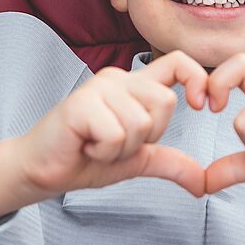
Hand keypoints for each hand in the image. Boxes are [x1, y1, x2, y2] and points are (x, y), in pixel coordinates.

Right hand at [15, 50, 209, 198]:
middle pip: (165, 101)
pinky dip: (104, 152)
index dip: (197, 79)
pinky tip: (85, 146)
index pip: (178, 62)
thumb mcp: (137, 160)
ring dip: (122, 149)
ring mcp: (97, 88)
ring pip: (141, 123)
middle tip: (116, 143)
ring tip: (98, 145)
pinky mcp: (80, 104)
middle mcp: (117, 79)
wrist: (41, 170)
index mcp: (133, 85)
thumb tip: (203, 182)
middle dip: (147, 137)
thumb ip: (171, 163)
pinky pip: (116, 135)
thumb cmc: (84, 158)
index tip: (202, 106)